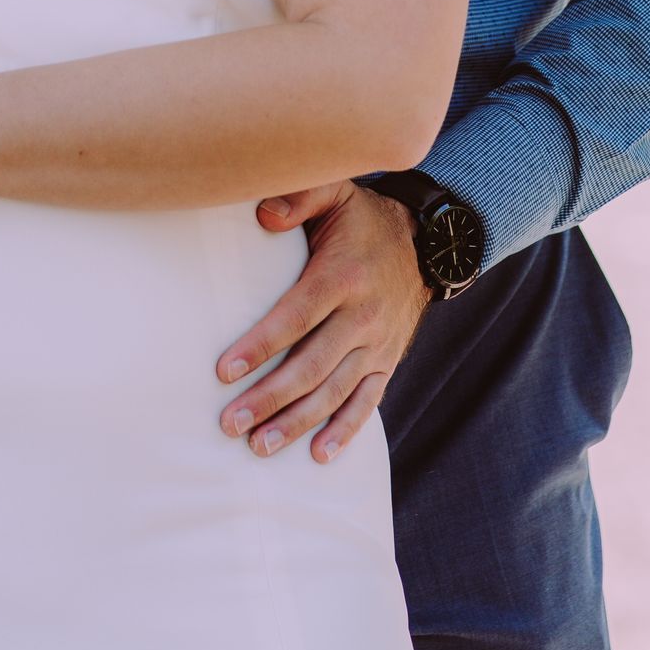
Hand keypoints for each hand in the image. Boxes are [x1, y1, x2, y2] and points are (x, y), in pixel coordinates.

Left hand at [216, 180, 428, 464]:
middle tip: (230, 423)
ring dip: (298, 422)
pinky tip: (319, 456)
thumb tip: (261, 214)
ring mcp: (378, 343)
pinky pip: (368, 401)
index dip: (261, 345)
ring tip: (260, 446)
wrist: (426, 243)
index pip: (296, 316)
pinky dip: (345, 430)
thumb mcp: (336, 193)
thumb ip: (300, 196)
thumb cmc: (362, 219)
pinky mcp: (387, 362)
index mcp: (342, 276)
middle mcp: (363, 315)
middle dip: (270, 398)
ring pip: (335, 391)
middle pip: (312, 365)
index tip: (224, 370)